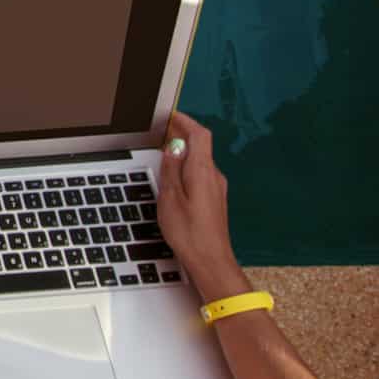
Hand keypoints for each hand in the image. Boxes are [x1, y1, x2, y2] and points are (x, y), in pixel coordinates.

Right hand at [156, 112, 248, 301]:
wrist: (211, 261)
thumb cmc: (190, 233)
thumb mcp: (170, 198)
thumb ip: (171, 169)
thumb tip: (173, 147)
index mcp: (203, 171)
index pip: (200, 134)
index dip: (186, 121)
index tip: (170, 116)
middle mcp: (214, 176)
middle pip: (201, 145)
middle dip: (182, 135)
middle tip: (161, 134)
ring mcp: (217, 188)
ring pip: (200, 161)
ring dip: (184, 153)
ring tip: (163, 156)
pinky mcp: (215, 200)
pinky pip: (202, 175)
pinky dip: (188, 168)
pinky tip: (174, 179)